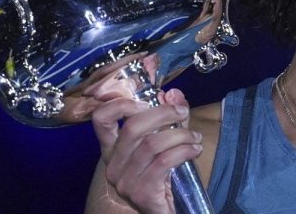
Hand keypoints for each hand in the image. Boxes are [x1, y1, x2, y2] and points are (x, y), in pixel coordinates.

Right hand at [88, 59, 202, 212]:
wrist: (164, 211)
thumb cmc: (163, 176)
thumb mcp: (165, 142)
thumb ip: (169, 118)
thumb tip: (175, 94)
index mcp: (112, 149)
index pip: (101, 119)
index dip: (121, 103)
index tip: (149, 99)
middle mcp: (113, 165)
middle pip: (132, 127)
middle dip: (163, 113)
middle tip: (182, 113)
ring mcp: (124, 180)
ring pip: (152, 144)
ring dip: (180, 135)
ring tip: (194, 138)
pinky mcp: (141, 192)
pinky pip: (164, 162)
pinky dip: (183, 151)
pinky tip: (194, 150)